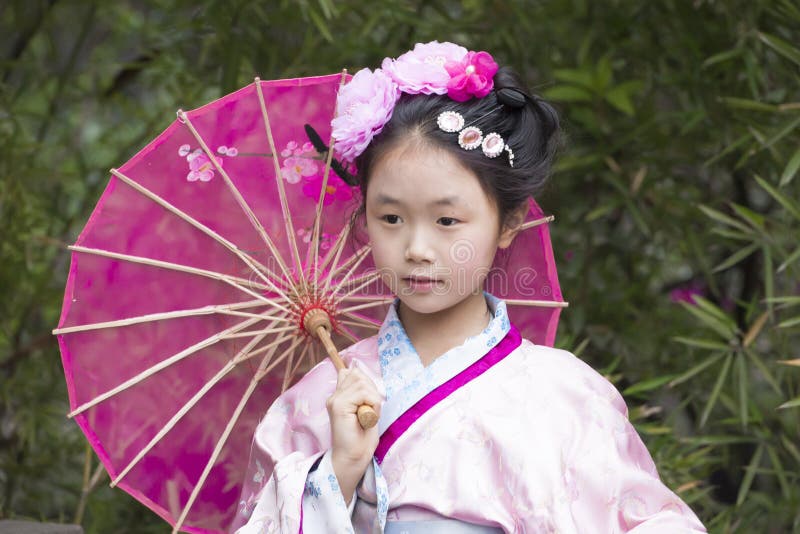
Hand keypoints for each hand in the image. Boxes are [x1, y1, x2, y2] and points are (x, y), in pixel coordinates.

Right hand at [326, 367, 381, 504]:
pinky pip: (364, 393)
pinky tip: (368, 419)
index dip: (366, 383)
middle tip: (370, 410)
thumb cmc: (362, 438)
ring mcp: (334, 400)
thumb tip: (363, 375)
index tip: (369, 402)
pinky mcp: (339, 406)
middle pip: (357, 374)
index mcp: (339, 396)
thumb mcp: (365, 409)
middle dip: (371, 389)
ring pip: (362, 382)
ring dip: (373, 399)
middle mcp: (334, 396)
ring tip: (368, 416)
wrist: (353, 458)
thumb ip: (362, 392)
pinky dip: (373, 404)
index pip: (352, 373)